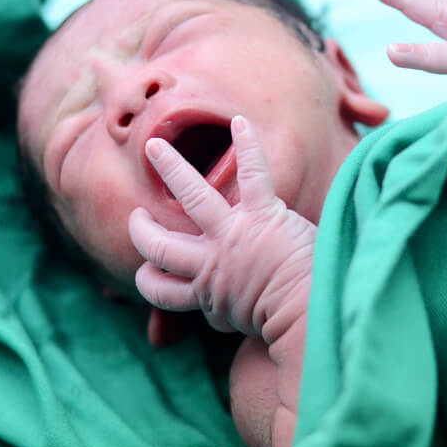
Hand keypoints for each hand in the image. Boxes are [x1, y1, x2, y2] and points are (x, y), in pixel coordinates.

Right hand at [129, 115, 314, 342]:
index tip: (147, 274)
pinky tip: (240, 122)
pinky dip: (248, 146)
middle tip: (137, 217)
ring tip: (154, 146)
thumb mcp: (239, 324)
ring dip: (171, 167)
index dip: (149, 282)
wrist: (308, 311)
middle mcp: (210, 262)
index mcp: (204, 293)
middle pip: (158, 245)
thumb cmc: (282, 319)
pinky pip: (253, 173)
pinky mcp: (263, 215)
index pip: (160, 290)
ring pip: (191, 195)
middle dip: (142, 230)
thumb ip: (221, 316)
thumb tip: (208, 322)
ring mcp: (234, 235)